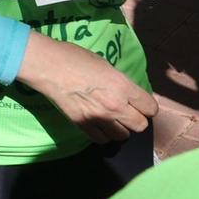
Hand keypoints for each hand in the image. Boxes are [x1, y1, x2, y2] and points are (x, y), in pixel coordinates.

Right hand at [16, 34, 157, 142]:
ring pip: (123, 136)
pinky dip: (104, 134)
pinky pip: (103, 140)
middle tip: (127, 112)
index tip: (140, 104)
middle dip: (136, 119)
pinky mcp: (84, 126)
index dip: (147, 106)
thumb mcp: (104, 64)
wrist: (48, 66)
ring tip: (112, 119)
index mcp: (123, 86)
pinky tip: (99, 125)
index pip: (150, 108)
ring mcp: (100, 118)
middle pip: (140, 125)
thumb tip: (125, 92)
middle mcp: (116, 105)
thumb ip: (119, 82)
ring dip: (120, 128)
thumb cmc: (75, 57)